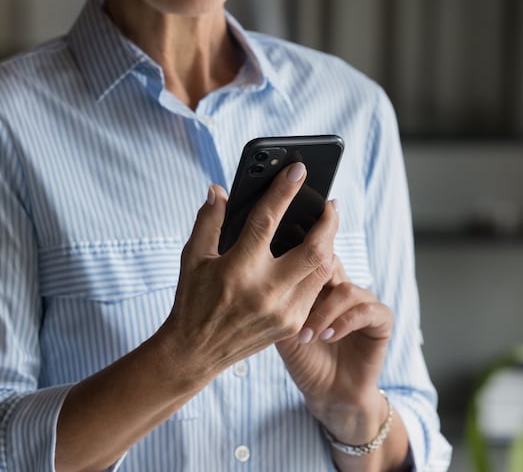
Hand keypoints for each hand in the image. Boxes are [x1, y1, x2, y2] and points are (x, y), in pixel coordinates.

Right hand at [158, 163, 340, 382]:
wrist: (196, 352)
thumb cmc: (192, 300)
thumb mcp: (192, 258)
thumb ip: (208, 221)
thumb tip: (218, 191)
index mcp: (238, 269)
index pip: (267, 221)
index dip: (284, 191)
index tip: (298, 170)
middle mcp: (266, 291)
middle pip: (314, 249)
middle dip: (328, 221)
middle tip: (329, 203)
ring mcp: (283, 311)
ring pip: (323, 270)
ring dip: (330, 244)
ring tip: (327, 226)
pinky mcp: (291, 325)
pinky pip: (316, 291)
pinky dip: (319, 270)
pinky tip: (316, 256)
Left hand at [276, 255, 394, 444]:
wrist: (328, 393)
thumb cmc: (304, 361)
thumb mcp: (285, 330)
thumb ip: (283, 302)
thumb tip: (265, 278)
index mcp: (321, 286)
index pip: (314, 258)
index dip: (298, 265)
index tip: (280, 281)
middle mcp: (344, 289)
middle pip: (333, 264)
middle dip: (312, 284)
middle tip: (294, 306)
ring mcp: (364, 302)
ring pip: (347, 290)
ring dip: (325, 313)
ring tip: (308, 335)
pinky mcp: (382, 321)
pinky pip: (368, 310)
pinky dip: (345, 322)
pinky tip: (328, 337)